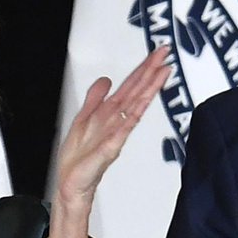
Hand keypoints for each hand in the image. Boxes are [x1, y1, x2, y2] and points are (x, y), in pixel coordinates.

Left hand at [54, 45, 170, 206]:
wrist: (71, 184)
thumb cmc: (79, 158)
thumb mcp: (83, 119)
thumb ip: (95, 99)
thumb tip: (106, 80)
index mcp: (109, 113)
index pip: (130, 86)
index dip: (143, 69)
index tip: (156, 54)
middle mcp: (116, 121)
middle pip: (137, 91)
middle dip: (151, 71)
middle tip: (165, 54)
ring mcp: (116, 134)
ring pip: (135, 106)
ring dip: (148, 89)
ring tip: (162, 73)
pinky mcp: (110, 148)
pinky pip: (123, 130)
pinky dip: (131, 118)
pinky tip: (140, 107)